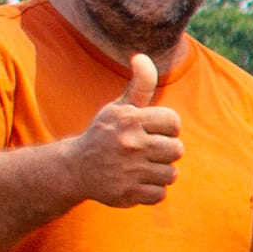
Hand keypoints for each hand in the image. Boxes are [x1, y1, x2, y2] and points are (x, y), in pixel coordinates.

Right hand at [71, 52, 185, 207]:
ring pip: (171, 174)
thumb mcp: (119, 107)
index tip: (152, 131)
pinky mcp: (127, 194)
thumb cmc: (105, 134)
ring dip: (160, 172)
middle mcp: (129, 144)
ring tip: (142, 167)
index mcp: (129, 120)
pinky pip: (160, 194)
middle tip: (146, 151)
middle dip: (165, 151)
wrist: (75, 168)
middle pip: (177, 150)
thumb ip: (139, 84)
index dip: (166, 128)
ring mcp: (128, 171)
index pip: (174, 123)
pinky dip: (151, 190)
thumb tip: (142, 57)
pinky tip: (136, 182)